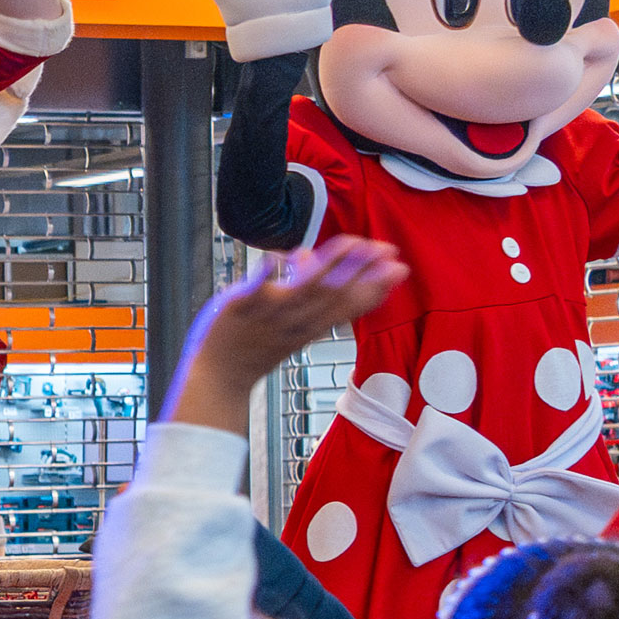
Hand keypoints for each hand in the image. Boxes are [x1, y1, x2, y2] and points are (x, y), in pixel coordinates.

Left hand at [169, 237, 406, 431]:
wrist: (219, 377)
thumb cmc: (255, 346)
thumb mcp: (289, 325)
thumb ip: (301, 292)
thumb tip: (307, 253)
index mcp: (310, 328)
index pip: (348, 307)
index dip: (376, 288)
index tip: (400, 269)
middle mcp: (295, 322)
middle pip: (333, 294)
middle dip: (362, 271)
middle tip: (388, 250)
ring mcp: (269, 315)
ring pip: (305, 289)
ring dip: (329, 265)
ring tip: (351, 242)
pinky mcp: (241, 308)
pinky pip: (254, 291)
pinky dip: (264, 276)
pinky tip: (275, 257)